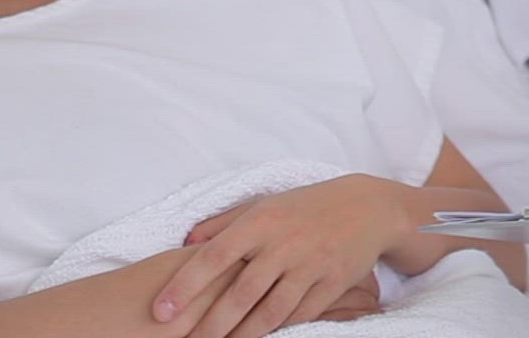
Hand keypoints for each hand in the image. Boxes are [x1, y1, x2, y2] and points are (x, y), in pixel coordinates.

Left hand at [150, 174, 416, 337]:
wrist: (368, 207)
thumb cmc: (307, 206)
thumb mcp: (265, 204)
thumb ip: (224, 223)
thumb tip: (186, 242)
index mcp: (262, 221)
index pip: (215, 255)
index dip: (185, 285)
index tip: (160, 311)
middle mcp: (285, 244)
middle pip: (240, 293)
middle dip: (209, 324)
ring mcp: (311, 265)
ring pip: (270, 311)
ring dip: (241, 335)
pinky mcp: (333, 283)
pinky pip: (300, 314)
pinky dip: (278, 330)